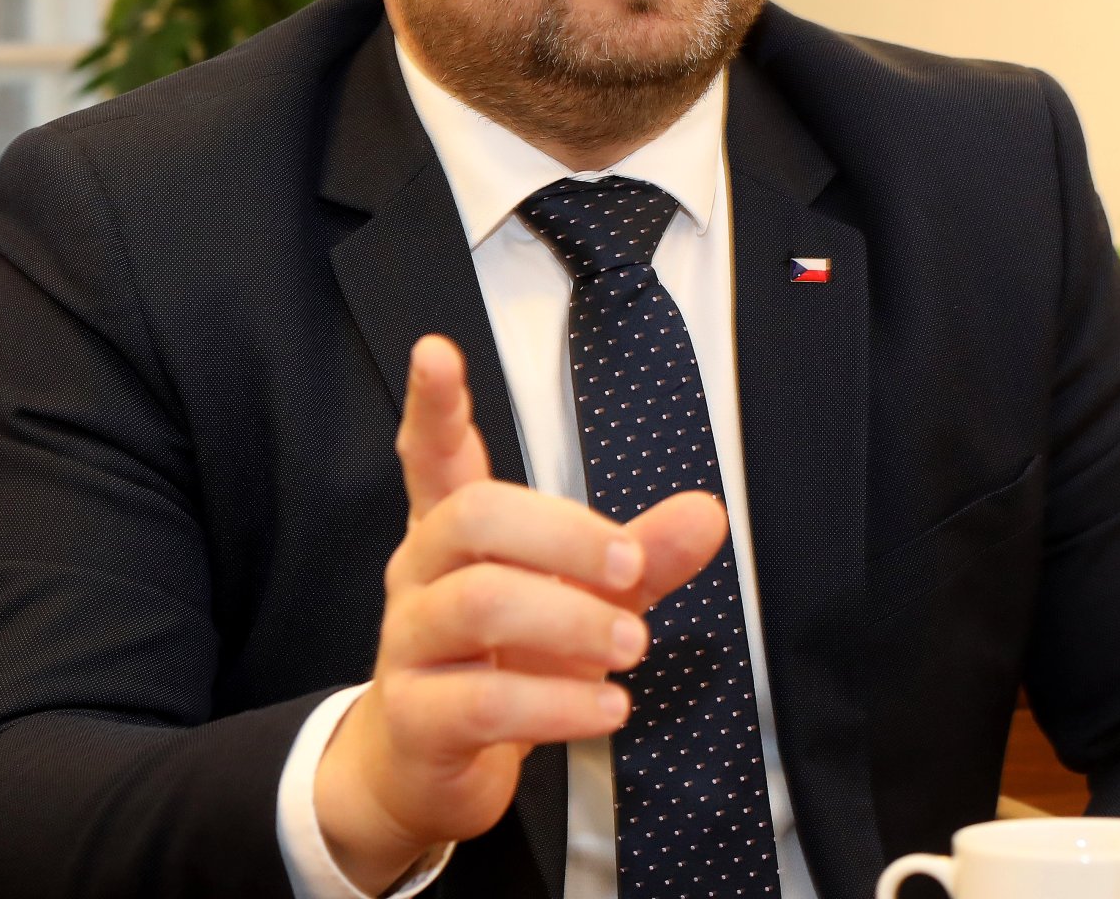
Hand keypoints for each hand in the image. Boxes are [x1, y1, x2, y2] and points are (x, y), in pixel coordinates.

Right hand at [313, 335, 727, 892]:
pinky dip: (558, 705)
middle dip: (564, 535)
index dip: (433, 404)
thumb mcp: (581, 601)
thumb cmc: (507, 662)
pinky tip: (608, 708)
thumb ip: (640, 555)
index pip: (432, 453)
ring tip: (634, 647)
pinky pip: (483, 702)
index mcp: (452, 530)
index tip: (437, 351)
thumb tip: (709, 512)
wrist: (428, 767)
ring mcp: (409, 645)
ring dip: (571, 621)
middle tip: (631, 570)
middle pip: (473, 518)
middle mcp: (420, 575)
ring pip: (478, 605)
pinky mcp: (415, 718)